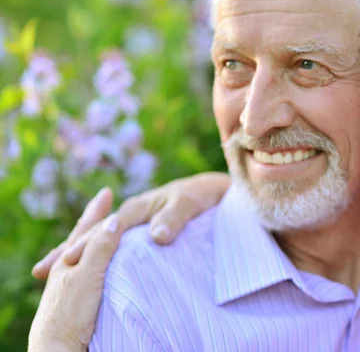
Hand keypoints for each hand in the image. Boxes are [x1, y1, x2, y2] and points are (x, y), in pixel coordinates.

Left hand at [28, 189, 121, 351]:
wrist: (58, 348)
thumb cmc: (71, 312)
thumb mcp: (88, 276)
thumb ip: (100, 249)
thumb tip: (114, 220)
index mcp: (70, 259)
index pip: (86, 228)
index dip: (98, 210)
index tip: (107, 192)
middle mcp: (68, 269)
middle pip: (83, 238)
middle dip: (94, 221)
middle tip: (103, 203)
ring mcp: (72, 285)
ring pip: (86, 255)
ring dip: (96, 240)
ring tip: (104, 231)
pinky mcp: (79, 300)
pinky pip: (92, 271)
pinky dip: (99, 260)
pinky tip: (104, 266)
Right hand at [31, 172, 230, 279]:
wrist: (211, 192)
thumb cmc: (200, 196)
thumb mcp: (189, 204)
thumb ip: (174, 218)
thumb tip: (156, 236)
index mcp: (138, 208)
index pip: (107, 229)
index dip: (89, 244)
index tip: (71, 259)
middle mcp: (131, 214)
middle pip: (95, 234)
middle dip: (70, 249)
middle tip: (44, 270)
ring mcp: (133, 223)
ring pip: (99, 239)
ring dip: (77, 252)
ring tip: (51, 270)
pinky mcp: (139, 231)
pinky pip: (112, 243)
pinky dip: (96, 253)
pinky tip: (87, 266)